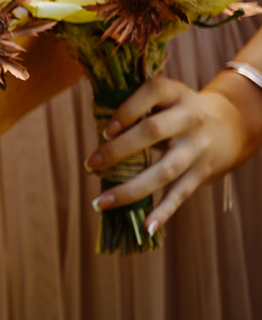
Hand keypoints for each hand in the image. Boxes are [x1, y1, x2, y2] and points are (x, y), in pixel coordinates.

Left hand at [86, 75, 253, 235]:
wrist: (229, 126)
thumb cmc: (177, 111)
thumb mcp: (164, 99)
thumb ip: (135, 109)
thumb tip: (98, 138)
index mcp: (176, 94)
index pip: (153, 92)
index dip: (128, 110)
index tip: (105, 130)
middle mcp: (190, 119)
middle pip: (153, 132)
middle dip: (118, 150)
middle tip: (90, 165)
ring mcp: (197, 148)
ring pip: (164, 170)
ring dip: (130, 189)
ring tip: (101, 202)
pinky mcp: (202, 173)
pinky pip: (180, 193)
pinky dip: (164, 211)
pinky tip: (146, 226)